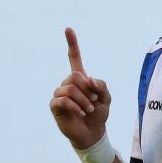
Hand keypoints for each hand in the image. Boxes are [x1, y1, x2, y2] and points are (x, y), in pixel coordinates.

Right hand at [49, 27, 111, 148]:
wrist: (93, 133)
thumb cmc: (99, 114)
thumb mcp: (106, 98)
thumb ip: (101, 85)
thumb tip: (88, 79)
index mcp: (80, 78)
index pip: (74, 58)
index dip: (72, 44)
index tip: (68, 29)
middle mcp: (68, 84)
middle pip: (75, 76)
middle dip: (87, 89)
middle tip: (94, 101)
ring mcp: (60, 94)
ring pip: (70, 88)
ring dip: (83, 100)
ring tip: (89, 110)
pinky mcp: (55, 106)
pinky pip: (63, 100)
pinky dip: (75, 106)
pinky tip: (81, 113)